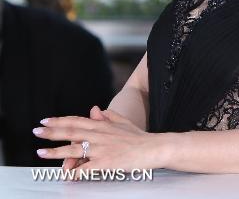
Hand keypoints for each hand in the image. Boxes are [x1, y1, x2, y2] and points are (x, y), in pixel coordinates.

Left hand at [34, 107, 165, 170]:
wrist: (155, 148)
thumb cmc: (140, 137)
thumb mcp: (124, 123)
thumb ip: (109, 116)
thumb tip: (96, 109)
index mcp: (103, 126)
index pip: (77, 121)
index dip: (60, 120)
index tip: (46, 120)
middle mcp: (100, 135)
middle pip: (72, 132)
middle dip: (52, 131)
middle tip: (37, 131)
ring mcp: (103, 149)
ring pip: (74, 150)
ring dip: (55, 152)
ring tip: (41, 152)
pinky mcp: (107, 163)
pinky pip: (86, 169)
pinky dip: (75, 173)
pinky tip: (66, 175)